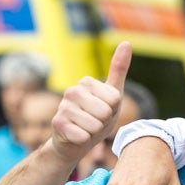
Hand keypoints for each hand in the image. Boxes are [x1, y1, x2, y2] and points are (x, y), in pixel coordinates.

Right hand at [49, 41, 132, 167]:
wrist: (75, 141)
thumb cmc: (97, 117)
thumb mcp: (112, 95)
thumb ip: (118, 70)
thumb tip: (126, 42)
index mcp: (86, 82)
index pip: (115, 99)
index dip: (113, 110)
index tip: (104, 111)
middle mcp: (72, 91)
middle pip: (106, 112)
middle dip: (104, 122)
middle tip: (95, 122)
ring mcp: (63, 107)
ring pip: (95, 125)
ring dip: (94, 132)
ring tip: (86, 129)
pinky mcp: (58, 124)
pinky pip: (84, 136)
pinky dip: (85, 141)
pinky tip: (77, 137)